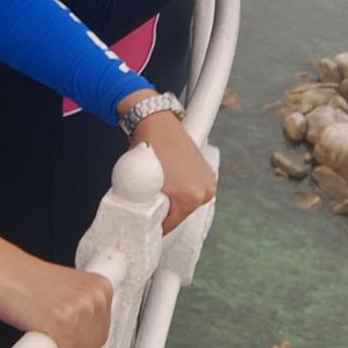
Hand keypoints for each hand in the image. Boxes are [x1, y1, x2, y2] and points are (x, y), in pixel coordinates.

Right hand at [0, 252, 114, 347]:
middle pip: (94, 346)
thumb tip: (87, 336)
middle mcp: (96, 297)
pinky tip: (39, 344)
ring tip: (43, 337)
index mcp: (101, 287)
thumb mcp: (65, 291)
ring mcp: (82, 310)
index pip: (102, 331)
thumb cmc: (23, 281)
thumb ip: (81, 310)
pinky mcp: (65, 324)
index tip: (67, 340)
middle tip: (50, 340)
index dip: (81, 341)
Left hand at [133, 113, 214, 232]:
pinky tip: (169, 177)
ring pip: (186, 200)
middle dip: (164, 210)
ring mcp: (208, 179)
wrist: (156, 123)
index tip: (144, 222)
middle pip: (180, 213)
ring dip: (173, 198)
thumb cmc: (147, 150)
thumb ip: (144, 210)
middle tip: (149, 200)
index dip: (154, 225)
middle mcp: (205, 190)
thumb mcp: (139, 187)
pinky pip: (191, 187)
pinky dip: (181, 186)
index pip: (170, 225)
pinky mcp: (206, 170)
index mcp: (192, 197)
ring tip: (158, 186)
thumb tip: (141, 223)